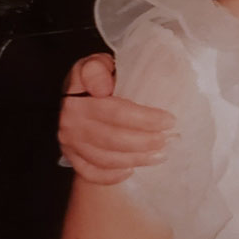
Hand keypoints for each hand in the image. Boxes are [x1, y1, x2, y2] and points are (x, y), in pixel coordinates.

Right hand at [58, 53, 174, 183]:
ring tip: (160, 154)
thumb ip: (101, 68)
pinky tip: (132, 170)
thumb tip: (104, 87)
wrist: (79, 94)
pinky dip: (112, 175)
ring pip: (105, 158)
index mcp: (78, 92)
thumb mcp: (100, 63)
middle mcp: (70, 119)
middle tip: (169, 139)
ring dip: (136, 159)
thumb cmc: (100, 77)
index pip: (114, 110)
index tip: (168, 119)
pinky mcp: (71, 156)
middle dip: (145, 141)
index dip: (143, 118)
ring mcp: (69, 140)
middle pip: (112, 138)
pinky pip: (91, 173)